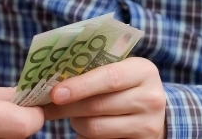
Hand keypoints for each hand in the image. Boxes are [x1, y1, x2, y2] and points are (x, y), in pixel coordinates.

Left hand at [43, 57, 165, 138]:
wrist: (153, 109)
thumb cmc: (126, 83)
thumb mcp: (119, 68)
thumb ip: (92, 69)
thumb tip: (51, 78)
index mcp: (143, 71)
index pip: (108, 78)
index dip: (79, 86)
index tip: (55, 93)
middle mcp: (150, 98)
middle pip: (97, 106)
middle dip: (67, 107)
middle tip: (48, 106)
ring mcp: (148, 125)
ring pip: (95, 128)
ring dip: (76, 122)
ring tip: (73, 114)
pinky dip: (85, 136)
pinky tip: (85, 128)